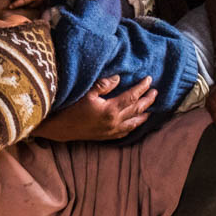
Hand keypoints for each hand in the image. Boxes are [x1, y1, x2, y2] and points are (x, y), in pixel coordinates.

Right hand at [33, 75, 156, 141]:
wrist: (58, 128)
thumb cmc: (70, 107)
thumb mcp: (86, 92)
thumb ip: (104, 84)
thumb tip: (119, 78)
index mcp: (111, 110)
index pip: (132, 97)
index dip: (142, 88)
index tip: (149, 79)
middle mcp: (114, 122)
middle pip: (136, 110)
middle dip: (147, 100)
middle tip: (156, 92)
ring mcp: (110, 131)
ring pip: (133, 123)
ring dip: (143, 115)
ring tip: (151, 109)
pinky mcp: (105, 137)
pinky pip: (125, 132)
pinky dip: (133, 126)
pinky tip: (135, 123)